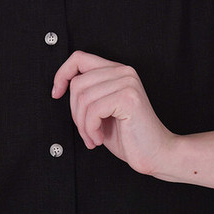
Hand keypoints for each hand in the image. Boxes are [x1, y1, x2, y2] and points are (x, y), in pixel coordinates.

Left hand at [52, 51, 175, 174]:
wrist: (157, 155)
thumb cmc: (129, 136)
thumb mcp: (102, 110)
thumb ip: (88, 93)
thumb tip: (62, 85)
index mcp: (117, 70)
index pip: (79, 58)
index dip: (62, 74)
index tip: (56, 93)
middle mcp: (123, 71)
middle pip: (77, 83)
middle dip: (75, 112)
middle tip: (86, 131)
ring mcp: (127, 82)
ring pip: (83, 98)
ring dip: (83, 125)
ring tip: (93, 137)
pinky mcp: (128, 97)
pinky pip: (93, 110)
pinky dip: (90, 129)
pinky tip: (99, 139)